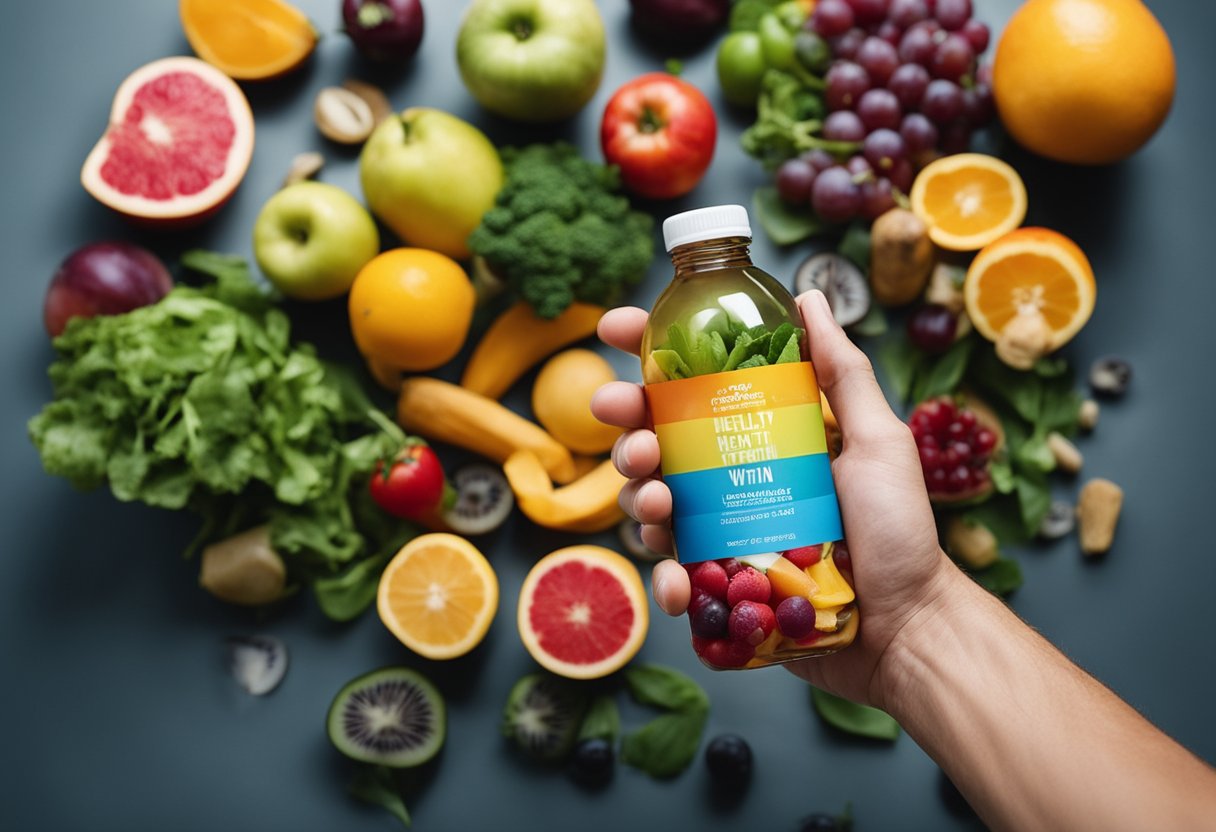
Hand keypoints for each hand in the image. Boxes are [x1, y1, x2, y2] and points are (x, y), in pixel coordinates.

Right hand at [590, 290, 954, 707]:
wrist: (908, 626)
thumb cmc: (900, 530)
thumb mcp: (879, 441)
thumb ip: (843, 373)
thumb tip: (808, 297)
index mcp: (760, 434)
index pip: (692, 385)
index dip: (645, 352)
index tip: (613, 329)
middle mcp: (730, 478)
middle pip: (656, 442)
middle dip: (628, 431)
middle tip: (635, 438)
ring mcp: (719, 532)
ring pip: (650, 505)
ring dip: (638, 499)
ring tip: (658, 503)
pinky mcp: (717, 585)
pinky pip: (673, 577)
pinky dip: (665, 581)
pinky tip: (678, 583)